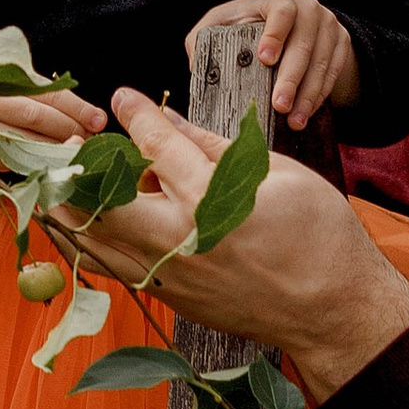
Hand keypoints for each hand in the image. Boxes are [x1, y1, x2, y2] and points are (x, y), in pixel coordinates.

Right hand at [0, 86, 105, 156]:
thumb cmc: (4, 99)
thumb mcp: (23, 87)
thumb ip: (53, 98)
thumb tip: (94, 118)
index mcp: (2, 81)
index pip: (47, 94)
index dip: (76, 108)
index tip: (99, 120)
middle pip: (38, 118)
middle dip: (70, 129)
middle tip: (93, 139)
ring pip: (29, 144)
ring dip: (61, 150)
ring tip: (81, 151)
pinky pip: (21, 163)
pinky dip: (45, 165)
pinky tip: (61, 165)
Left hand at [81, 90, 408, 400]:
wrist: (334, 311)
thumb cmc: (318, 235)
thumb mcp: (277, 174)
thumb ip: (214, 147)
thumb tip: (170, 121)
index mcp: (210, 201)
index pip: (156, 146)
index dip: (135, 114)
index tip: (123, 97)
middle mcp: (180, 243)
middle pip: (101, 203)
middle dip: (83, 169)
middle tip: (79, 146)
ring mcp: (172, 278)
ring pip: (97, 245)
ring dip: (80, 209)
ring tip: (74, 182)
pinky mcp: (173, 301)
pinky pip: (119, 269)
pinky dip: (103, 241)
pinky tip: (108, 219)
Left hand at [188, 0, 359, 132]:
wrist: (295, 21)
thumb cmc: (251, 24)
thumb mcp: (225, 21)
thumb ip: (205, 37)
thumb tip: (197, 67)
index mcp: (278, 0)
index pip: (281, 12)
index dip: (274, 34)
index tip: (265, 59)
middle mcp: (309, 9)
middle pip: (303, 45)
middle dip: (291, 78)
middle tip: (279, 105)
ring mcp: (329, 26)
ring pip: (321, 63)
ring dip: (307, 95)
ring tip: (294, 120)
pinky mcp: (342, 44)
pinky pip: (333, 73)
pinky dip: (319, 96)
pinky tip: (306, 113)